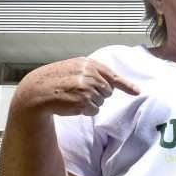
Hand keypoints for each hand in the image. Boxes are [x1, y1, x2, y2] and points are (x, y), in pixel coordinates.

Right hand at [11, 57, 138, 116]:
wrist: (38, 90)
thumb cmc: (56, 80)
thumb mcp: (74, 68)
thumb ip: (92, 72)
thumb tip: (111, 83)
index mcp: (88, 64)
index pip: (112, 75)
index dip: (126, 85)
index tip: (137, 92)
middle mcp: (89, 75)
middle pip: (108, 91)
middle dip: (98, 94)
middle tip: (80, 92)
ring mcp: (87, 88)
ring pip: (101, 102)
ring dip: (90, 103)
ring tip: (74, 97)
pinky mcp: (83, 102)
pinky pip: (94, 111)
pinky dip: (86, 111)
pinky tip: (73, 105)